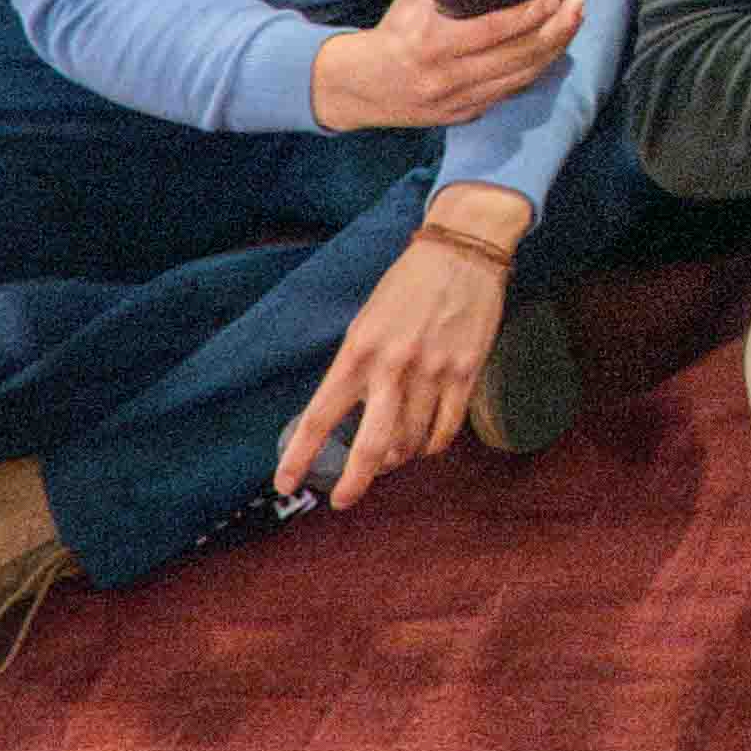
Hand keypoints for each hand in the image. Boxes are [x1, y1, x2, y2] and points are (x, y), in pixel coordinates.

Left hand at [274, 221, 518, 511]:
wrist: (464, 249)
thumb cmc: (409, 284)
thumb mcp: (367, 321)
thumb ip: (359, 366)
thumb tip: (353, 413)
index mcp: (358, 351)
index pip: (320, 415)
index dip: (300, 455)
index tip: (285, 483)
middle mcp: (392, 367)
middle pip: (369, 445)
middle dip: (354, 482)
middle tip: (343, 500)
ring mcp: (432, 372)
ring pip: (410, 441)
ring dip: (397, 459)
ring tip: (390, 460)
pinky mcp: (466, 372)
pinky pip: (446, 429)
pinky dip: (432, 445)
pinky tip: (425, 444)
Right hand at [309, 0, 579, 133]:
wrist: (360, 86)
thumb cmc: (391, 32)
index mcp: (432, 43)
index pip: (494, 31)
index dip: (530, 15)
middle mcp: (448, 77)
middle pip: (518, 56)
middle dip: (556, 29)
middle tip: (576, 5)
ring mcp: (459, 101)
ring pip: (521, 77)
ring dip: (554, 50)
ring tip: (572, 22)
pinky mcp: (465, 115)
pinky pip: (510, 93)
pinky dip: (535, 71)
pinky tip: (551, 51)